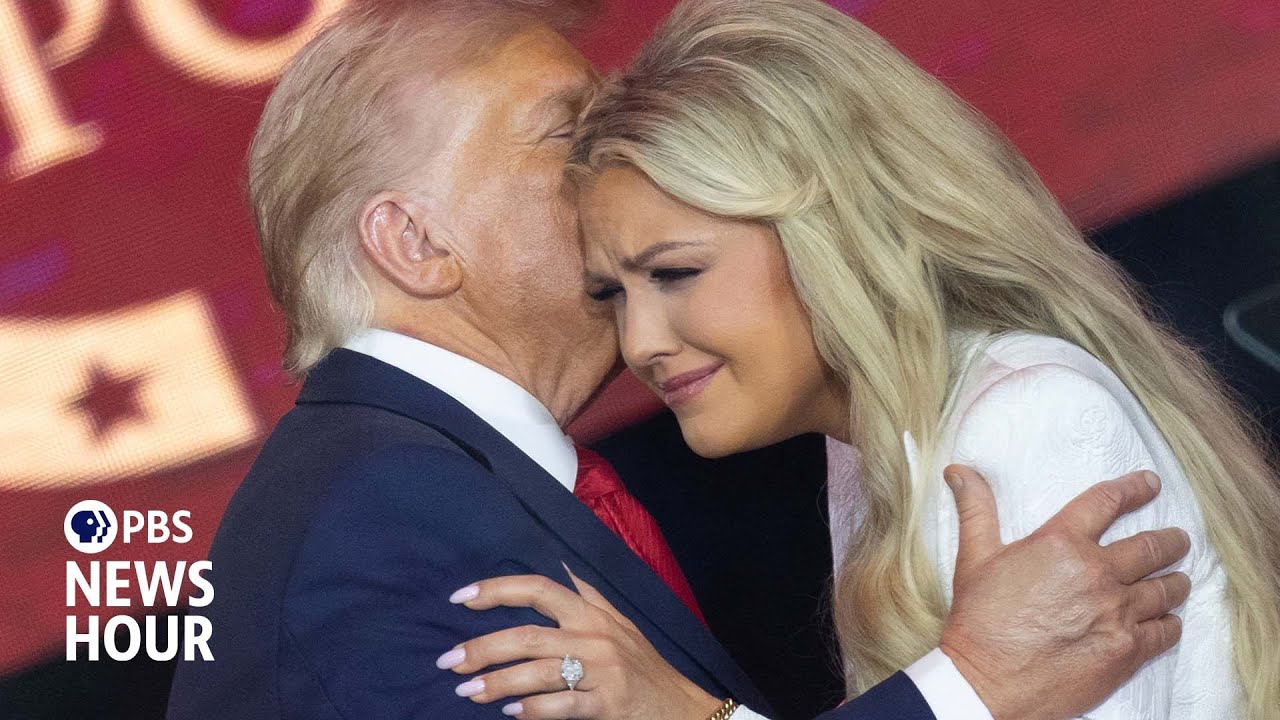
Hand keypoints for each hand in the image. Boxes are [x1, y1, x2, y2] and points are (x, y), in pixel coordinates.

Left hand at [437, 569, 723, 719]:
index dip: (497, 589)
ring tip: (466, 692)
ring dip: (497, 682)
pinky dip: (533, 709)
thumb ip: (586, 596)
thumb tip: (558, 567)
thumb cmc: (642, 664)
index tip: (460, 598)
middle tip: (447, 660)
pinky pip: (563, 705)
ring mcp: (603, 669)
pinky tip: (509, 713)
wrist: (681, 707)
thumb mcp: (617, 622)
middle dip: (482, 647)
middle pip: (527, 634)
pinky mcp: (608, 703)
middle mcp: (594, 634)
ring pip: (538, 670)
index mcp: (591, 611)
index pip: (538, 588)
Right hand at [938, 465, 1191, 719]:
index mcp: (1061, 544)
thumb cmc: (979, 620)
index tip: (1150, 484)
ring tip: (1177, 580)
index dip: (1134, 489)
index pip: (1107, 503)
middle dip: (1171, 541)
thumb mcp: (974, 558)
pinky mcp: (1127, 650)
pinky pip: (1166, 630)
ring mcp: (1116, 613)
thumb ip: (975, 509)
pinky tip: (1167, 620)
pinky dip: (1170, 622)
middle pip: (1152, 547)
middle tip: (1179, 540)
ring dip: (1175, 581)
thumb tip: (959, 470)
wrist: (987, 682)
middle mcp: (1097, 573)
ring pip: (1166, 589)